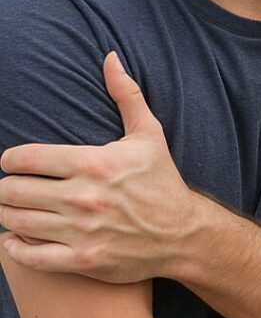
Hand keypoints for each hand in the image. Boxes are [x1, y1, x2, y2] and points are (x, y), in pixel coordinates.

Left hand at [0, 52, 199, 281]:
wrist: (185, 235)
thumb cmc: (163, 183)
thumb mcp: (149, 135)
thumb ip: (126, 95)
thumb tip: (110, 57)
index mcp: (94, 163)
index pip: (24, 158)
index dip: (11, 160)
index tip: (14, 164)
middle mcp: (84, 197)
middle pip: (11, 191)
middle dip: (4, 188)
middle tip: (11, 188)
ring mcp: (82, 231)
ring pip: (15, 221)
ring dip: (8, 214)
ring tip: (16, 209)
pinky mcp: (82, 260)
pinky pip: (28, 255)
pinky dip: (15, 246)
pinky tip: (18, 237)